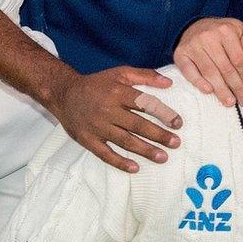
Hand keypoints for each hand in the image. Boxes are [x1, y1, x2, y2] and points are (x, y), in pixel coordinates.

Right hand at [42, 67, 181, 172]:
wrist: (64, 94)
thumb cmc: (97, 84)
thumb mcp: (120, 73)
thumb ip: (145, 76)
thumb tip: (169, 83)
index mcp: (118, 92)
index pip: (145, 104)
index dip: (163, 113)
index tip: (178, 123)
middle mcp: (108, 110)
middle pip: (137, 125)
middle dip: (158, 135)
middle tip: (176, 143)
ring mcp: (97, 126)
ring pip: (124, 141)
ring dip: (145, 150)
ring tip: (163, 157)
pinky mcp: (87, 139)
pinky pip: (105, 153)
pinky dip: (119, 162)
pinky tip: (134, 168)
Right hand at [174, 17, 242, 106]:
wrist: (194, 26)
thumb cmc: (221, 32)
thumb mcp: (240, 29)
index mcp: (225, 30)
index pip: (238, 58)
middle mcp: (208, 37)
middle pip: (225, 68)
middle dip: (236, 87)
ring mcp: (193, 46)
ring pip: (209, 72)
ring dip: (220, 89)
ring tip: (229, 101)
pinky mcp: (180, 54)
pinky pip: (189, 71)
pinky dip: (198, 82)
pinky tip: (209, 91)